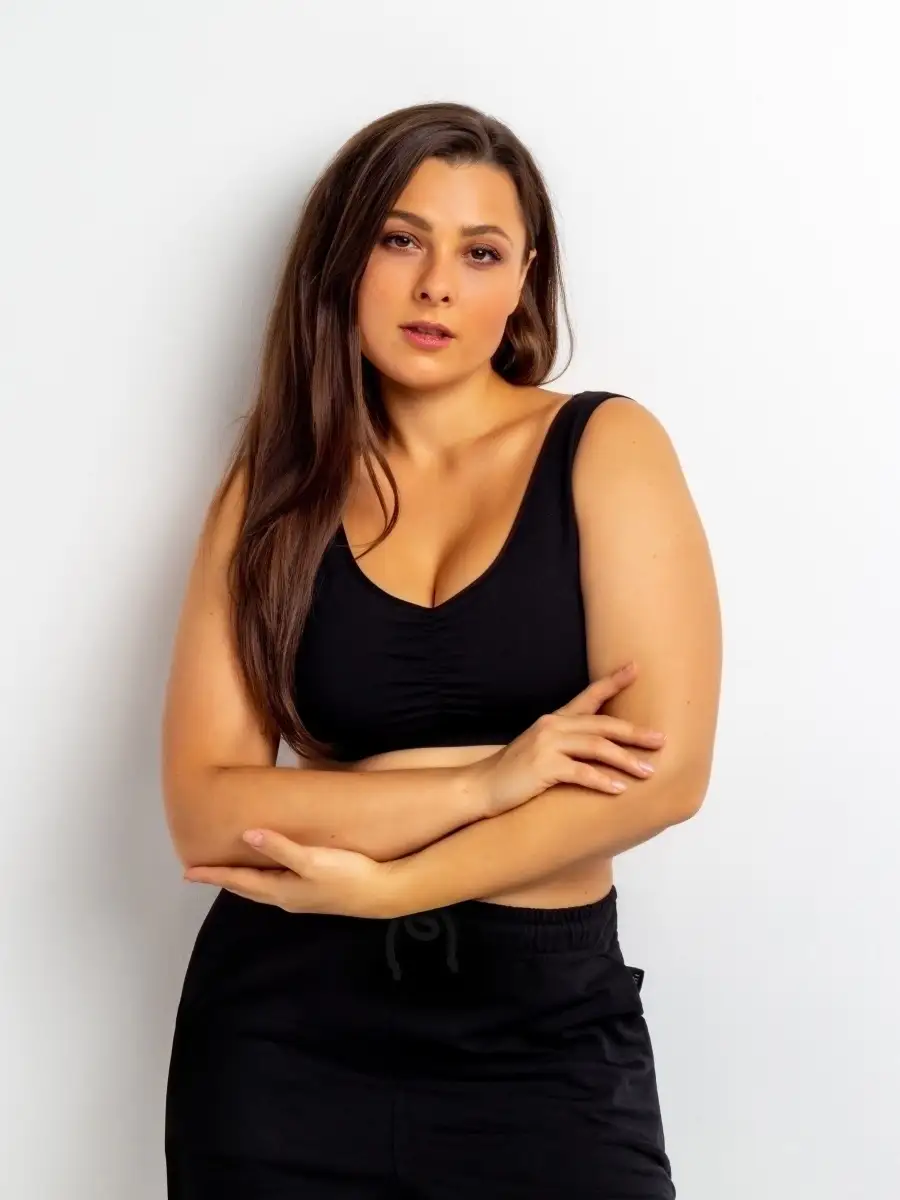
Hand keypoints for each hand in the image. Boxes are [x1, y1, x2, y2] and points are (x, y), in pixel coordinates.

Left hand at [183, 830, 403, 918]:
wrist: (381, 893)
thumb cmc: (346, 875)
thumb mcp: (311, 860)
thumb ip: (280, 847)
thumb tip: (246, 835)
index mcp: (280, 889)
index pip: (239, 881)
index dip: (214, 875)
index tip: (188, 872)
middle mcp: (286, 897)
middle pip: (246, 888)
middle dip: (224, 880)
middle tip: (201, 872)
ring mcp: (301, 898)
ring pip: (262, 889)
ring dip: (243, 881)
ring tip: (229, 872)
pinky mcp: (315, 893)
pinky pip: (277, 886)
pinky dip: (263, 878)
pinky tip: (271, 871)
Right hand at [461, 662, 666, 817]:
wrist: (481, 786)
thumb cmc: (514, 772)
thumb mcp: (541, 750)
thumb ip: (566, 744)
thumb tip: (599, 749)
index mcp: (554, 720)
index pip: (589, 695)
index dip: (613, 681)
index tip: (636, 668)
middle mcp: (552, 727)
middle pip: (602, 724)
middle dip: (634, 732)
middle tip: (660, 740)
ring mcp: (547, 746)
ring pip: (596, 747)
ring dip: (625, 759)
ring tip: (648, 771)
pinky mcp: (543, 768)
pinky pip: (580, 772)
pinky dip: (602, 780)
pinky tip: (619, 789)